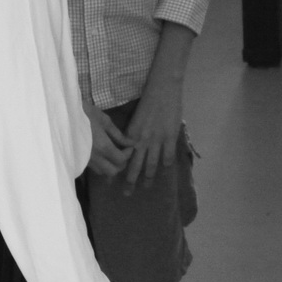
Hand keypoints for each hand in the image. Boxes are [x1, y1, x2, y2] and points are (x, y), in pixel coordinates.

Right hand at [84, 96, 133, 177]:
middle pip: (113, 171)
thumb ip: (118, 135)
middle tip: (122, 152)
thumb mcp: (105, 121)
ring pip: (102, 172)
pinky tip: (101, 154)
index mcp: (103, 147)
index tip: (129, 146)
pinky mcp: (79, 159)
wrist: (64, 114)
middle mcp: (95, 158)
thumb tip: (131, 143)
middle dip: (121, 163)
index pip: (121, 159)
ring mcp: (86, 160)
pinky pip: (94, 168)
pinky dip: (101, 165)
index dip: (128, 154)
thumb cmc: (86, 113)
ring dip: (110, 166)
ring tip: (112, 154)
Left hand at [122, 77, 182, 193]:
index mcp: (131, 133)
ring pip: (151, 165)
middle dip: (130, 180)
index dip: (117, 168)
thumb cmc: (149, 98)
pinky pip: (167, 156)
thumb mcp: (136, 116)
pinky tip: (165, 171)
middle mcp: (142, 140)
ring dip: (147, 178)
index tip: (111, 180)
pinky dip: (166, 165)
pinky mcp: (169, 137)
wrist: (163, 88)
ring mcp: (156, 140)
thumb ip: (134, 131)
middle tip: (126, 193)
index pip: (122, 155)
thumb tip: (132, 143)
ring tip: (145, 188)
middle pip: (134, 165)